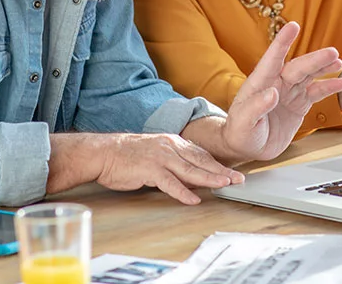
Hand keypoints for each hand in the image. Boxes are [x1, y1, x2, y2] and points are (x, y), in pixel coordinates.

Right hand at [94, 133, 244, 205]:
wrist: (103, 153)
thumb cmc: (126, 155)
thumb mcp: (155, 153)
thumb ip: (172, 162)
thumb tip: (189, 175)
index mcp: (171, 142)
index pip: (200, 153)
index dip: (217, 163)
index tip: (231, 172)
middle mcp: (169, 147)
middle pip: (200, 160)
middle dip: (221, 170)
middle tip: (238, 179)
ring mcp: (160, 157)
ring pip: (190, 169)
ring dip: (209, 178)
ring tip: (224, 185)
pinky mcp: (149, 169)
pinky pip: (170, 182)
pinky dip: (183, 192)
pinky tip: (193, 199)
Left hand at [221, 22, 341, 161]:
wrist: (247, 147)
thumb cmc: (240, 132)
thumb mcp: (244, 122)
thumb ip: (256, 107)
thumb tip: (272, 93)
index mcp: (260, 82)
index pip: (273, 58)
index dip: (282, 42)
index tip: (293, 26)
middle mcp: (276, 83)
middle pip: (298, 67)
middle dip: (315, 60)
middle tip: (332, 53)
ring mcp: (289, 93)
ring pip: (309, 75)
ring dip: (323, 68)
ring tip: (338, 61)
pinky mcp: (299, 105)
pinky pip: (316, 92)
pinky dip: (329, 87)